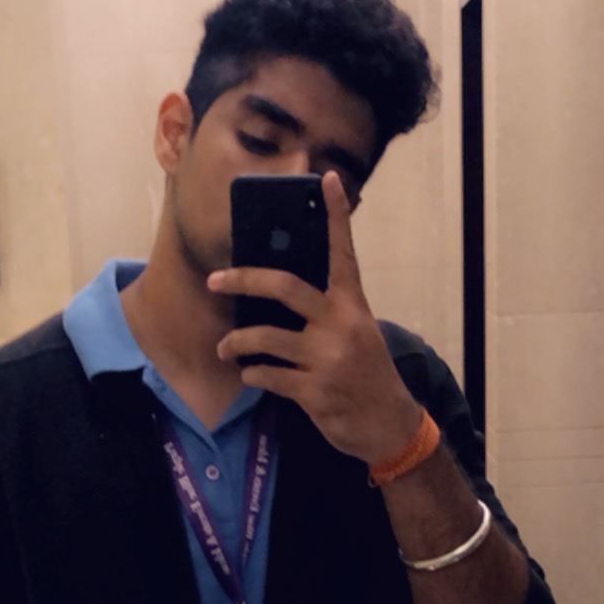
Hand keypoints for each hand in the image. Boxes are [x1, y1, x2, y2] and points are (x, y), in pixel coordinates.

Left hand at [210, 170, 420, 466]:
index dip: (335, 215)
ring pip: (266, 338)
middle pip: (285, 287)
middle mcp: (340, 325)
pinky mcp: (314, 390)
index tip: (328, 179)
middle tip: (216, 280)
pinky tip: (250, 374)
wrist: (388, 423)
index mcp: (352, 304)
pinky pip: (269, 376)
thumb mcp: (357, 332)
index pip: (342, 252)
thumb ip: (327, 310)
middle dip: (244, 280)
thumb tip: (278, 290)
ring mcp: (327, 358)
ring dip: (236, 342)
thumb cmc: (366, 373)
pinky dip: (253, 374)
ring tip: (225, 348)